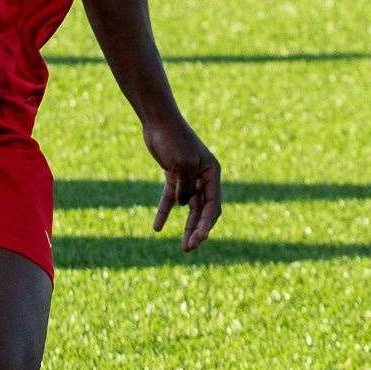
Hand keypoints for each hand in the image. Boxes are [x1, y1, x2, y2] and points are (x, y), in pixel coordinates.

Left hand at [144, 117, 221, 251]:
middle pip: (204, 209)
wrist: (157, 121)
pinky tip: (157, 227)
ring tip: (183, 246)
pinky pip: (171, 198)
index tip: (199, 239)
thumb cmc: (173, 139)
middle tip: (190, 248)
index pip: (213, 204)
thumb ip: (185, 186)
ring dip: (187, 226)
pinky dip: (165, 212)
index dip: (207, 224)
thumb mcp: (181, 164)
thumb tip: (185, 204)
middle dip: (199, 230)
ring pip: (189, 207)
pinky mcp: (174, 175)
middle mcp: (204, 177)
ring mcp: (189, 177)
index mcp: (211, 173)